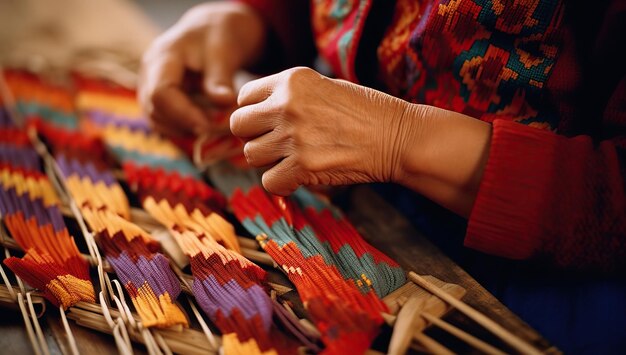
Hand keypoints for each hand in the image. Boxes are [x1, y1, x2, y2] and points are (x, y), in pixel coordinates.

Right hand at [138, 2, 265, 135]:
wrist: (213, 30)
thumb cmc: (218, 36)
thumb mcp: (224, 52)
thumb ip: (221, 78)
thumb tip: (224, 102)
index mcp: (162, 57)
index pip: (160, 94)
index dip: (182, 115)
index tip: (208, 127)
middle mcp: (149, 73)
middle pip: (155, 110)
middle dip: (185, 125)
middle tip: (216, 129)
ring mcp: (150, 87)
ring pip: (157, 121)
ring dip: (184, 130)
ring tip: (213, 126)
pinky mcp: (158, 99)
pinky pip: (164, 122)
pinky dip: (183, 128)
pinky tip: (205, 125)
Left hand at [230, 67, 417, 195]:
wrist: (398, 136)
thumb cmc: (366, 112)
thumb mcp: (324, 87)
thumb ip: (290, 97)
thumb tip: (258, 116)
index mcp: (292, 80)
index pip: (244, 97)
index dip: (254, 112)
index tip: (268, 123)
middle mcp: (287, 105)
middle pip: (239, 125)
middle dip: (253, 136)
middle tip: (275, 143)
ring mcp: (294, 136)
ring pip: (251, 156)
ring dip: (269, 161)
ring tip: (294, 159)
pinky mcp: (304, 167)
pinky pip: (270, 182)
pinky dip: (282, 184)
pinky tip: (299, 177)